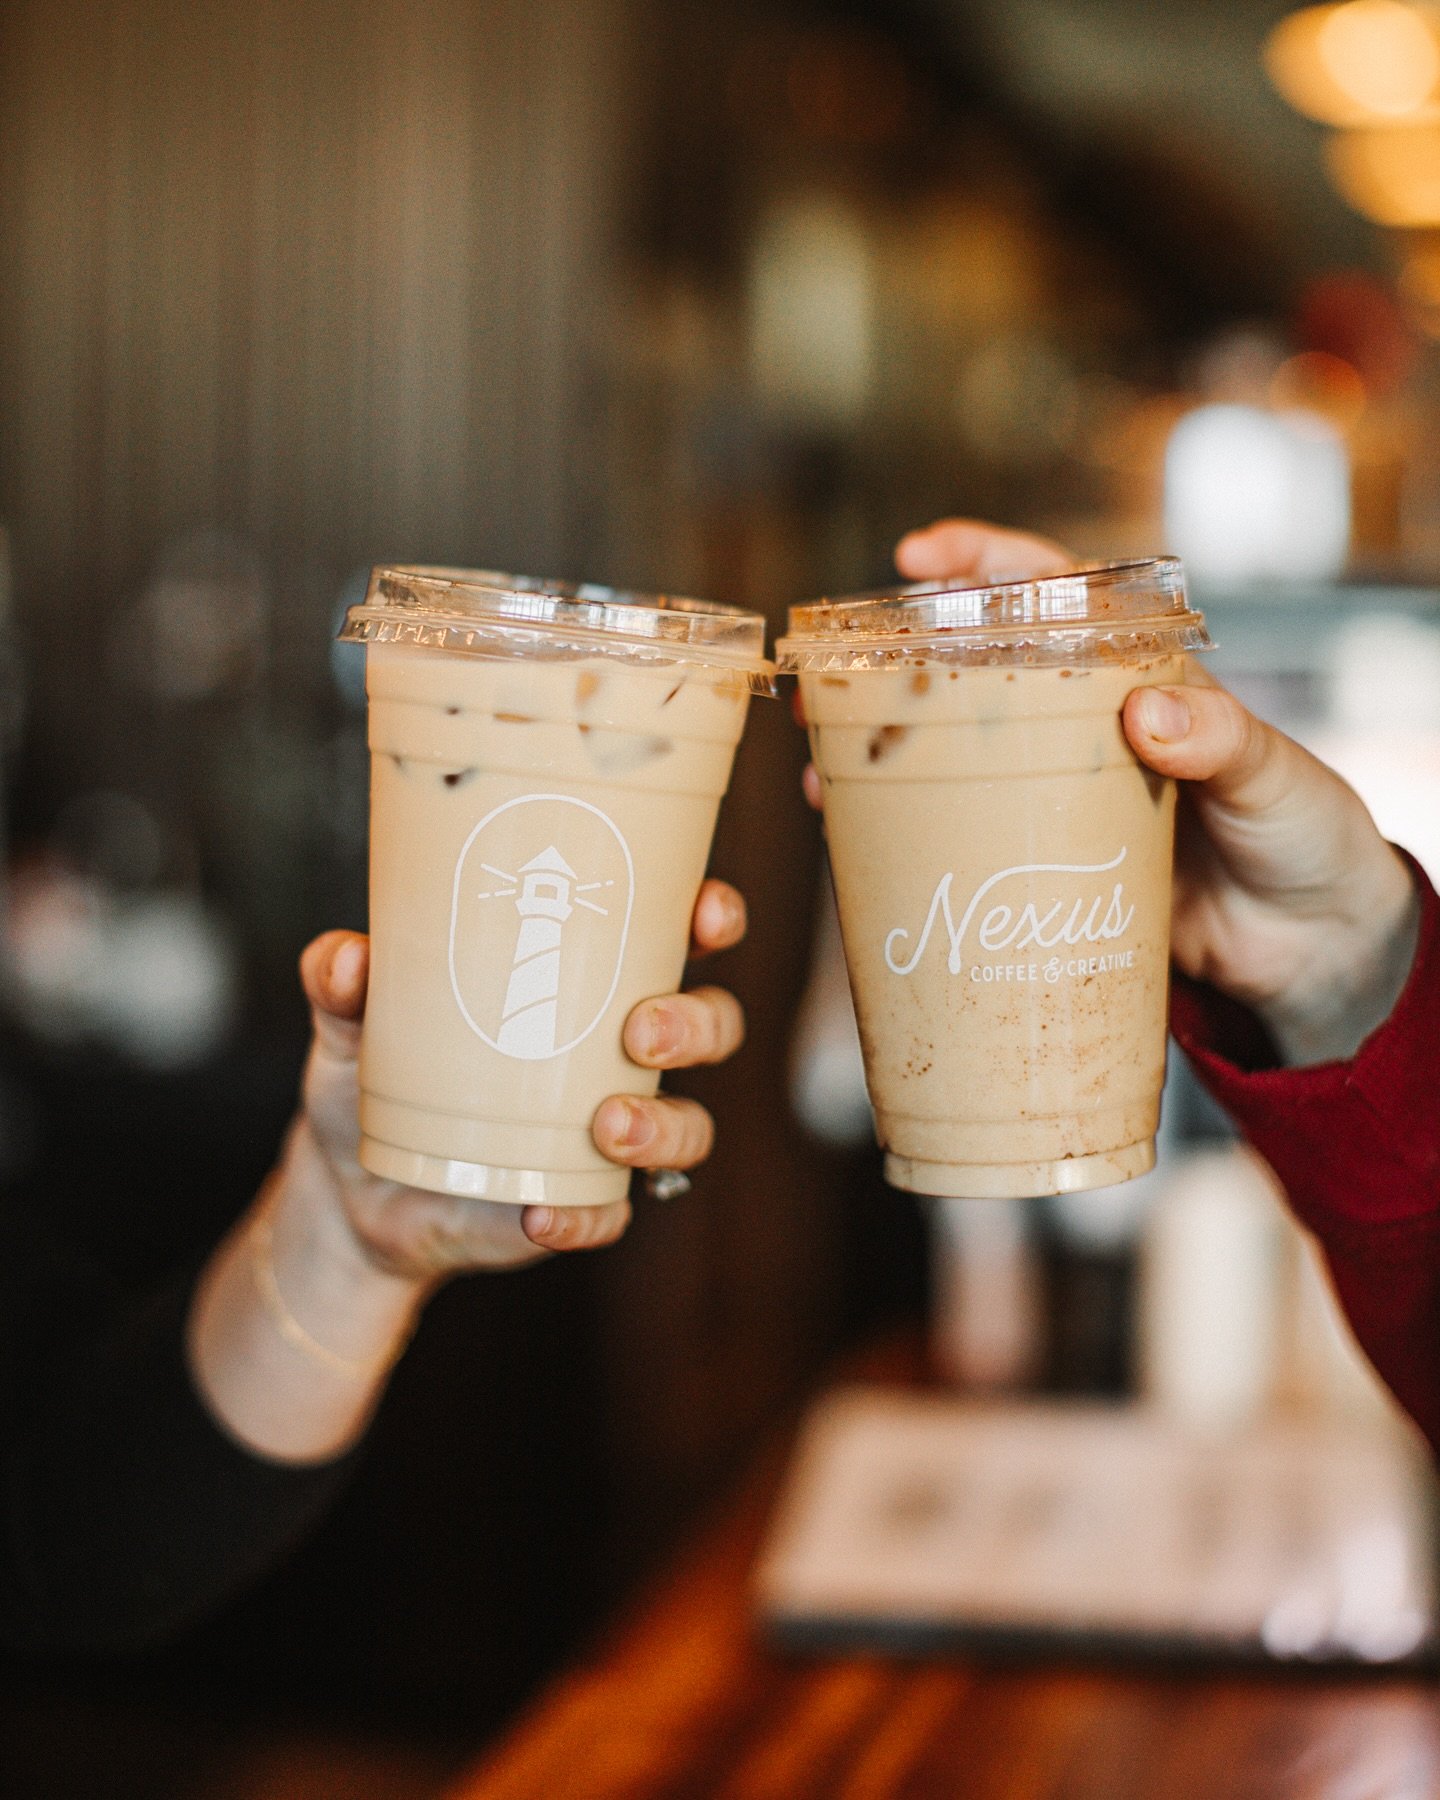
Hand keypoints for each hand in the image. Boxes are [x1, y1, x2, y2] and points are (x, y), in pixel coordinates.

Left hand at [291, 878, 747, 1283]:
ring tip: (607, 1125)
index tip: (704, 913)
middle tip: (641, 1032)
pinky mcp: (582, 1203)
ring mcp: (610, 1133)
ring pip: (690, 1125)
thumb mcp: (349, 1023)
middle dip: (696, 1025)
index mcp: (589, 980)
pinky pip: (610, 1214)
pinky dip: (584, 1216)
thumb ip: (342, 983)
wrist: (353, 1189)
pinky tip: (540, 1212)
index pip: (679, 936)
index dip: (712, 919)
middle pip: (712, 1026)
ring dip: (664, 1123)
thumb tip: (348, 959)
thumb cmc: (375, 1073)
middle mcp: (617, 1053)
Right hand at [815, 517, 1420, 1064]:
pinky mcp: (1048, 865)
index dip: (981, 563)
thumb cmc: (1303, 833)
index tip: (918, 556)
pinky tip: (867, 847)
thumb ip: (1222, 737)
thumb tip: (1151, 712)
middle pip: (977, 674)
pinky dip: (913, 841)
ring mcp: (1058, 795)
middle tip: (833, 676)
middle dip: (898, 668)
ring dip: (886, 760)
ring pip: (957, 760)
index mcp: (1137, 674)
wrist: (1310, 948)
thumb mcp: (1272, 773)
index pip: (1051, 591)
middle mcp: (1084, 724)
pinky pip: (970, 843)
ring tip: (823, 774)